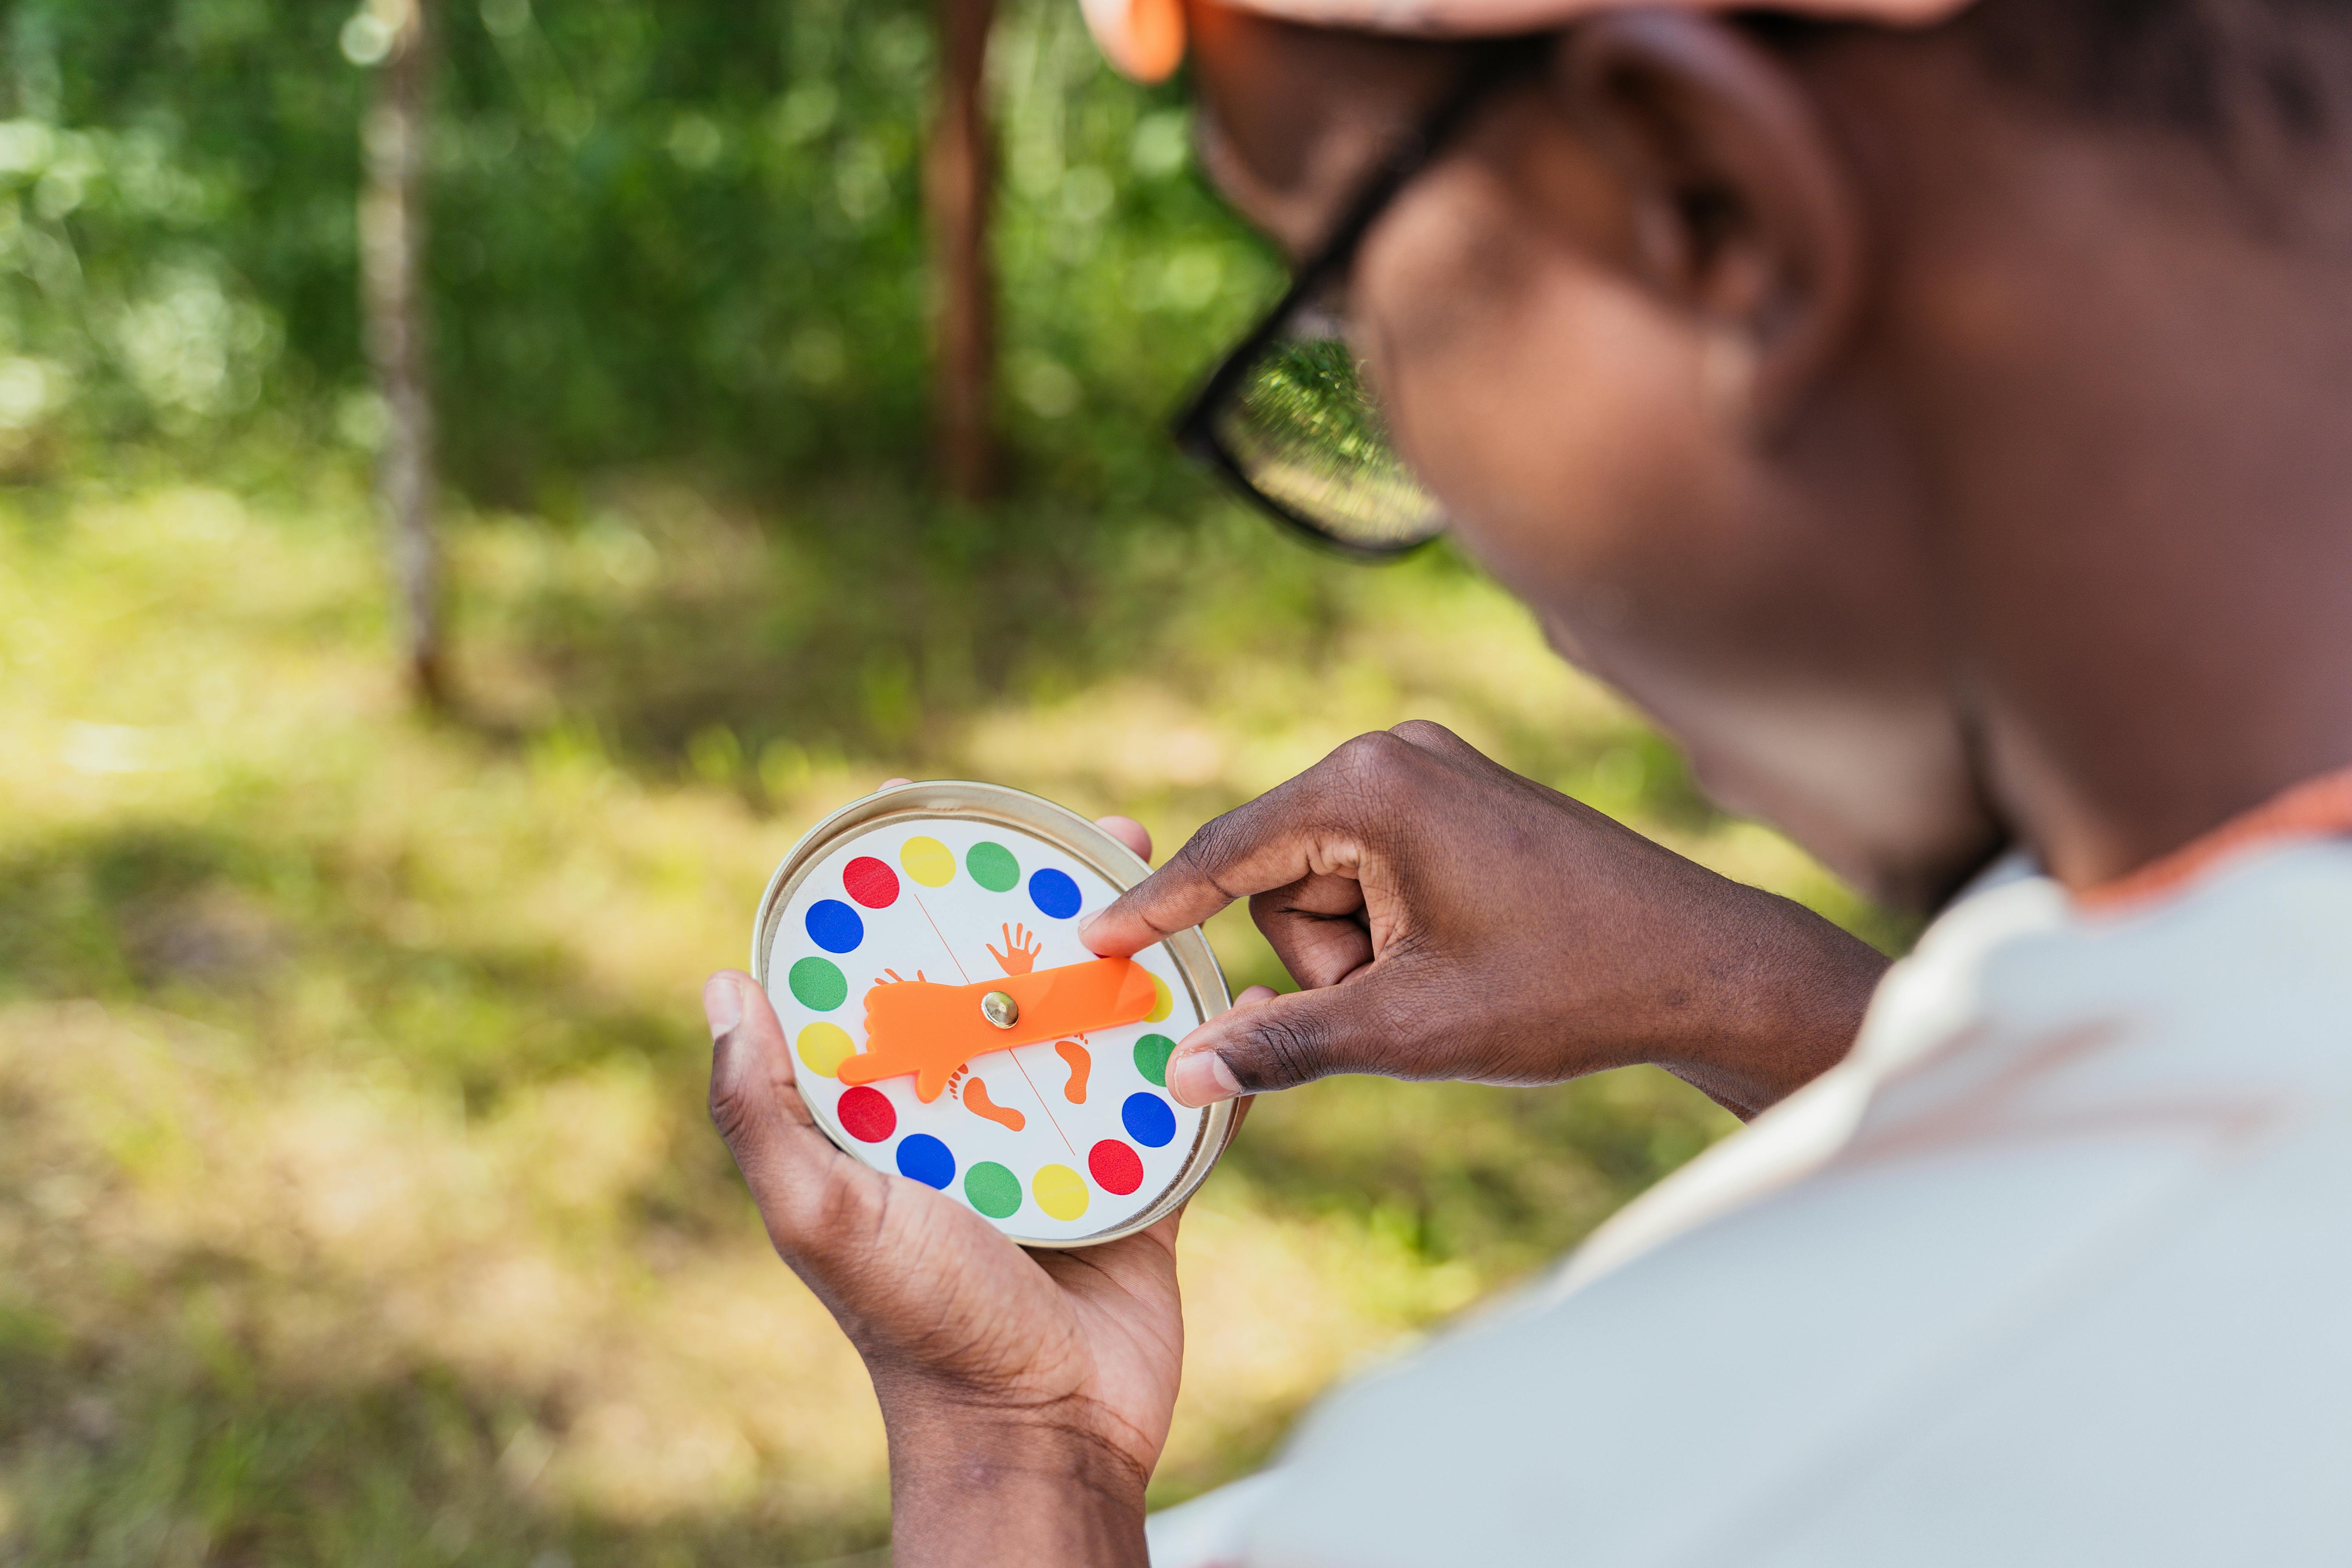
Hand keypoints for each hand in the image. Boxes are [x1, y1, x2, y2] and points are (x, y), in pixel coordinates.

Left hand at [714, 785, 1270, 1565]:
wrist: (1043, 1434)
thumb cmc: (921, 1328)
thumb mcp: (822, 1217)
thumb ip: (764, 1115)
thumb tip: (723, 987)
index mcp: (901, 1114)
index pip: (907, 985)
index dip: (928, 905)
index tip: (961, 828)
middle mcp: (980, 1117)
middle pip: (1018, 989)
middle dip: (1058, 908)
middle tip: (1100, 835)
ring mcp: (1068, 1145)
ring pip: (1107, 1026)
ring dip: (1143, 958)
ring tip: (1179, 888)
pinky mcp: (1144, 1181)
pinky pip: (1183, 1096)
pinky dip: (1213, 1044)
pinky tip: (1242, 985)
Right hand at [1081, 722, 1887, 1116]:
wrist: (1707, 965)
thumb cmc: (1566, 988)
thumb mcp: (1411, 1029)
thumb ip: (1286, 1045)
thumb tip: (1184, 1071)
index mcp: (1372, 786)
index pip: (1226, 851)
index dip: (1157, 905)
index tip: (1093, 937)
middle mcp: (1395, 756)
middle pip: (1279, 877)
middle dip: (1320, 958)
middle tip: (1397, 1000)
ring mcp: (1433, 771)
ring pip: (1326, 885)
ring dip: (1360, 955)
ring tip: (1445, 983)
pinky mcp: (1461, 799)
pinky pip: (1376, 873)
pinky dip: (1391, 932)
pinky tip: (1458, 962)